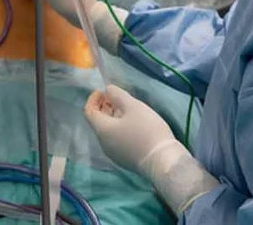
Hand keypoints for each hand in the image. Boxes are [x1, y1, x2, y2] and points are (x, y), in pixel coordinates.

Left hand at [85, 85, 217, 213]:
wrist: (163, 162)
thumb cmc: (146, 130)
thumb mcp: (133, 107)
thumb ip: (118, 95)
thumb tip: (108, 90)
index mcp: (102, 130)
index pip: (89, 111)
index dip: (93, 99)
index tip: (103, 91)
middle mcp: (103, 143)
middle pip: (98, 122)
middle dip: (103, 107)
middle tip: (114, 97)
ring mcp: (114, 154)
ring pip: (107, 131)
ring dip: (112, 118)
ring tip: (124, 108)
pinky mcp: (125, 160)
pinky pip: (115, 140)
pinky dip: (118, 128)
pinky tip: (131, 124)